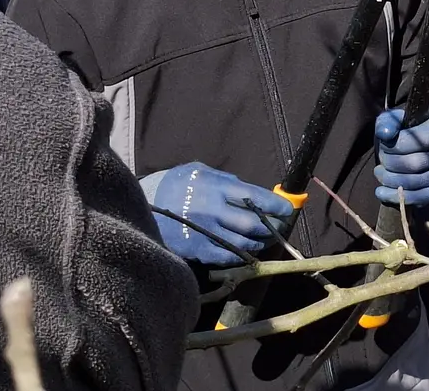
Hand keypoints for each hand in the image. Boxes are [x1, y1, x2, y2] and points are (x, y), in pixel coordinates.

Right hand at [146, 163, 294, 265]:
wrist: (141, 205)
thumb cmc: (173, 184)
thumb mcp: (199, 171)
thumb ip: (225, 180)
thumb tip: (251, 192)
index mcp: (215, 187)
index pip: (255, 197)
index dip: (275, 205)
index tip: (287, 209)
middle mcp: (213, 210)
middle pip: (253, 223)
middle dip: (272, 226)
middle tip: (280, 226)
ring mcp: (205, 233)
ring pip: (244, 242)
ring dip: (260, 242)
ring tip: (266, 239)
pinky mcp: (197, 250)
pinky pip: (227, 256)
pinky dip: (241, 254)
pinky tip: (246, 250)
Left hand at [373, 109, 428, 206]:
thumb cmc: (413, 131)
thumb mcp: (401, 119)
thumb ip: (389, 121)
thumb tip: (385, 134)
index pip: (418, 141)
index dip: (394, 145)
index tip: (384, 142)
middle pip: (414, 164)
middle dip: (390, 163)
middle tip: (382, 160)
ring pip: (413, 182)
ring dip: (389, 179)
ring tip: (380, 172)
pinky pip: (416, 199)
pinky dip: (394, 196)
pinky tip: (381, 191)